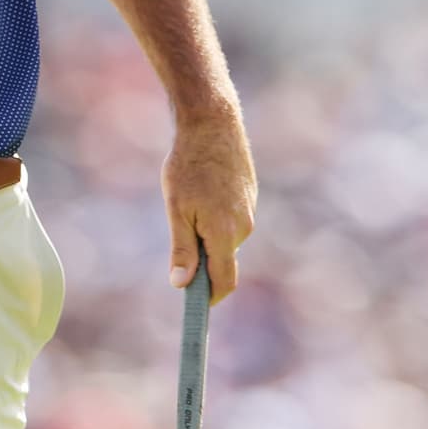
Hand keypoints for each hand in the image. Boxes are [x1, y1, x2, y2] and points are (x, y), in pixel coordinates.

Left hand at [163, 106, 256, 303]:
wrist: (212, 123)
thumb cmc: (188, 165)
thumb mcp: (177, 209)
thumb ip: (182, 249)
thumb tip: (182, 285)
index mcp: (225, 233)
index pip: (224, 281)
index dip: (210, 298)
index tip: (195, 304)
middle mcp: (244, 227)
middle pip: (223, 259)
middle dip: (203, 258)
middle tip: (178, 230)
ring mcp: (250, 210)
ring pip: (226, 236)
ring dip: (207, 231)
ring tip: (188, 198)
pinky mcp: (250, 196)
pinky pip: (231, 218)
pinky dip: (215, 214)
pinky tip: (202, 188)